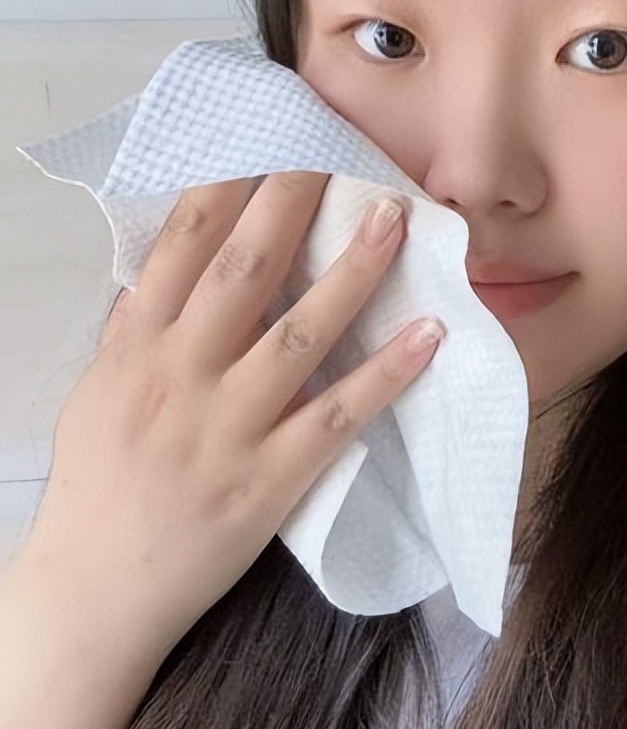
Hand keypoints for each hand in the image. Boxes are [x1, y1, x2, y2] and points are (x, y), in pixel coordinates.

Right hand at [23, 171, 442, 653]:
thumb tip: (163, 269)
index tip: (268, 135)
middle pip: (244, 270)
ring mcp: (230, 428)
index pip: (184, 245)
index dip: (229, 183)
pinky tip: (429, 336)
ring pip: (300, 333)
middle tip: (337, 148)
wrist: (95, 593)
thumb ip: (132, 330)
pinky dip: (386, 375)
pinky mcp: (272, 479)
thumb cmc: (97, 488)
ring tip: (396, 219)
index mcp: (138, 348)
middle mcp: (182, 376)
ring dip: (353, 273)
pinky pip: (338, 417)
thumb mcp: (96, 394)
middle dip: (292, 202)